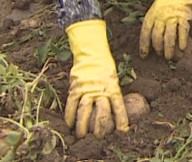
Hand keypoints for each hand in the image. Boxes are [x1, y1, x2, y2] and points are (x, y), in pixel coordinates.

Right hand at [64, 19, 128, 138]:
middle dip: (100, 127)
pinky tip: (69, 125)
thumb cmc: (104, 66)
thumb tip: (114, 108)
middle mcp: (100, 90)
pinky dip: (70, 115)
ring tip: (82, 136)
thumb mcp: (113, 78)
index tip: (123, 131)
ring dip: (83, 126)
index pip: (118, 106)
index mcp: (113, 87)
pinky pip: (72, 104)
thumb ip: (111, 93)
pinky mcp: (75, 88)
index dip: (121, 120)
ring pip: (85, 111)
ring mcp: (87, 90)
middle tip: (99, 138)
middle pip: (101, 112)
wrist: (91, 52)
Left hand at [139, 0, 191, 59]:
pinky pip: (182, 31)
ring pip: (169, 36)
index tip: (143, 56)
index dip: (144, 45)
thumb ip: (154, 23)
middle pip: (157, 36)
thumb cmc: (166, 2)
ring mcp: (173, 16)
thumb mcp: (155, 10)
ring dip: (168, 48)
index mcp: (151, 14)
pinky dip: (182, 41)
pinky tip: (181, 49)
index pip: (145, 32)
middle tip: (160, 56)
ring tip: (169, 57)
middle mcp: (161, 16)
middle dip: (158, 48)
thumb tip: (151, 43)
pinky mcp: (184, 17)